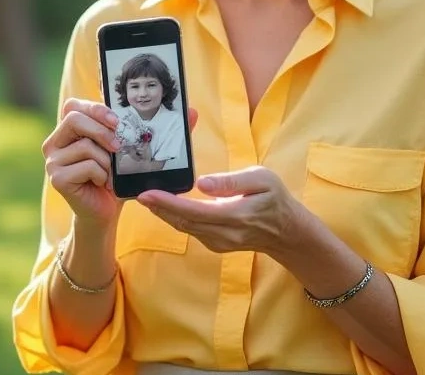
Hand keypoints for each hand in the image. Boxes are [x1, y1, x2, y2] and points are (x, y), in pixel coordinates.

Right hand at [43, 98, 123, 228]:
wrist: (104, 210)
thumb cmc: (109, 176)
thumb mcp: (110, 148)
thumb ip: (109, 129)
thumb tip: (120, 112)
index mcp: (64, 132)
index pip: (72, 106)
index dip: (95, 109)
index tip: (116, 122)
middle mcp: (53, 144)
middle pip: (74, 120)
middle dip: (102, 131)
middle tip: (118, 147)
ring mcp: (52, 162)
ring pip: (85, 145)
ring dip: (106, 161)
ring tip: (108, 174)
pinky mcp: (58, 179)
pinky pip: (88, 166)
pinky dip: (102, 175)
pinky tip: (100, 184)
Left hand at [137, 166, 305, 256]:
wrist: (286, 232)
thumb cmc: (275, 199)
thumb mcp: (262, 180)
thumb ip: (232, 182)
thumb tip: (202, 183)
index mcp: (233, 216)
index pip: (193, 210)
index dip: (167, 203)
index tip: (147, 194)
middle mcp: (222, 233)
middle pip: (182, 221)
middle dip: (158, 208)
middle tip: (138, 193)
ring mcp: (218, 242)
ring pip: (183, 227)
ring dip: (164, 213)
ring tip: (147, 197)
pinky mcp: (215, 244)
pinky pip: (190, 230)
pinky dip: (175, 218)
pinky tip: (166, 206)